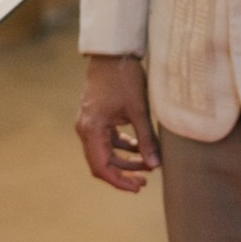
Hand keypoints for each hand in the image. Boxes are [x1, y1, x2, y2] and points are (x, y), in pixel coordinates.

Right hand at [76, 55, 158, 191]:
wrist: (114, 53)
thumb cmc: (124, 78)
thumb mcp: (139, 110)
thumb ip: (146, 139)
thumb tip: (154, 165)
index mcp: (91, 129)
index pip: (102, 167)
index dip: (119, 182)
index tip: (137, 188)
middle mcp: (85, 129)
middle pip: (102, 162)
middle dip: (124, 173)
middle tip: (145, 181)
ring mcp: (89, 123)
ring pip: (106, 151)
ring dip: (125, 159)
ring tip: (148, 164)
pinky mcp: (96, 117)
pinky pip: (107, 139)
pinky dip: (123, 146)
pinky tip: (140, 146)